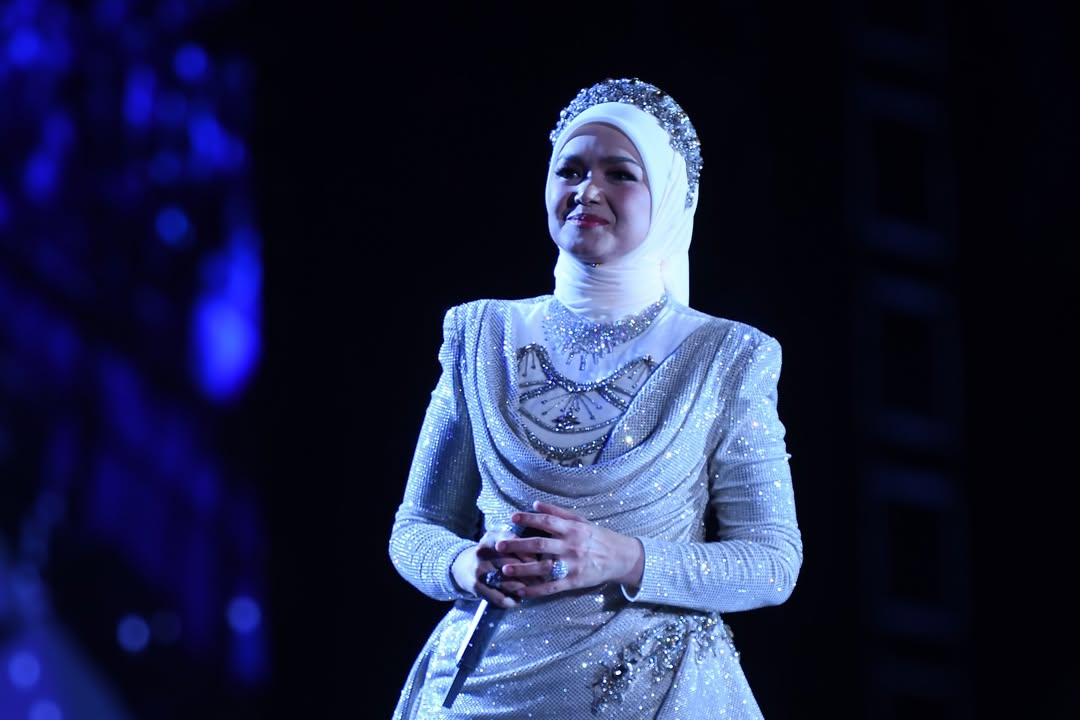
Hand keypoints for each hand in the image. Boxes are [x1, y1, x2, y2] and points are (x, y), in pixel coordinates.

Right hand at [450, 525, 543, 607]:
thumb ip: (518, 543)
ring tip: (534, 589)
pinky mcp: (476, 586)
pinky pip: (498, 597)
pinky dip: (511, 601)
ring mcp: (479, 569)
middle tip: (544, 578)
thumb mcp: (499, 540)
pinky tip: (518, 600)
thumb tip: (544, 557)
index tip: (545, 561)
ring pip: (507, 581)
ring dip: (524, 587)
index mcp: (492, 537)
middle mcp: (483, 551)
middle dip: (532, 572)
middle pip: (513, 564)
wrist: (460, 567)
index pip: (515, 543)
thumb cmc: (489, 554)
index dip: (532, 554)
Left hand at [493, 501, 643, 596]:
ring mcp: (572, 565)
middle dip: (517, 545)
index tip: (512, 517)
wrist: (621, 558)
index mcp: (572, 529)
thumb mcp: (581, 520)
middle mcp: (570, 546)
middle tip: (499, 546)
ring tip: (504, 570)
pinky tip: (521, 591)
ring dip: (522, 569)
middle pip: (540, 544)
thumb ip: (558, 512)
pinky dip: (535, 590)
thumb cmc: (599, 537)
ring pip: (543, 568)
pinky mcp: (574, 581)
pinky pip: (551, 587)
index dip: (529, 518)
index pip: (547, 521)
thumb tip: (535, 504)